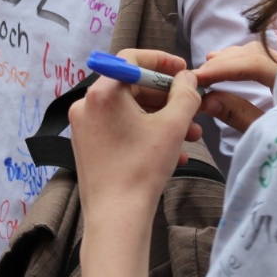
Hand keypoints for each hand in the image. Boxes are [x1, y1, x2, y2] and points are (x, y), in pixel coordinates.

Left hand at [70, 50, 203, 227]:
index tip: (183, 71)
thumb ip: (185, 94)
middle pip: (131, 86)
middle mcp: (87, 105)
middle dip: (167, 98)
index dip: (161, 60)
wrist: (117, 217)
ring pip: (129, 112)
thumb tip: (187, 78)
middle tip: (192, 107)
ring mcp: (84, 127)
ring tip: (191, 136)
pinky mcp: (87, 147)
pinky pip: (120, 129)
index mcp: (103, 92)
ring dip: (161, 119)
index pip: (131, 58)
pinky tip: (173, 153)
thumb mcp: (172, 126)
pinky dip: (145, 134)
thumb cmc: (142, 169)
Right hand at [194, 41, 276, 133]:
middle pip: (255, 53)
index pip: (254, 64)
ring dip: (232, 58)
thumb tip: (206, 101)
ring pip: (261, 51)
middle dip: (223, 62)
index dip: (223, 68)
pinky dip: (245, 58)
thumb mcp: (270, 134)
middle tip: (197, 77)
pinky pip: (267, 55)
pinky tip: (229, 63)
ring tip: (208, 70)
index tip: (197, 78)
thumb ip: (240, 116)